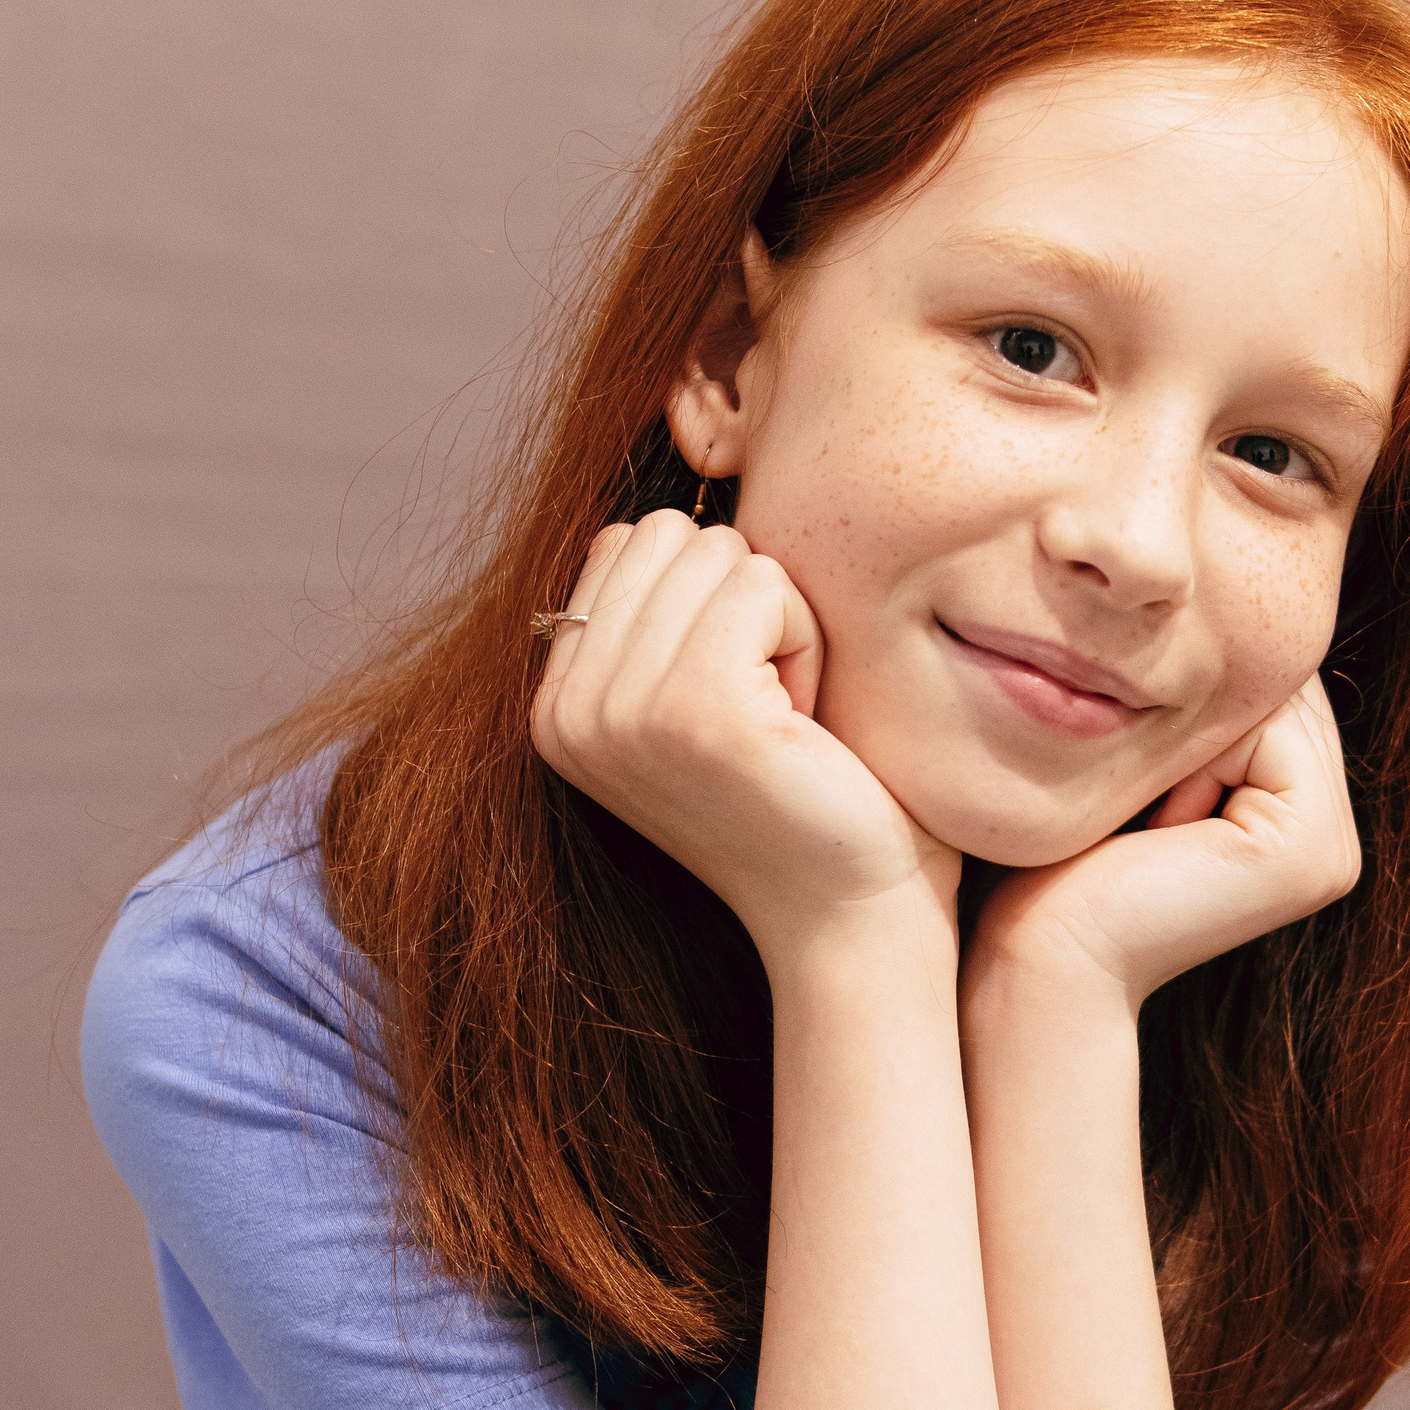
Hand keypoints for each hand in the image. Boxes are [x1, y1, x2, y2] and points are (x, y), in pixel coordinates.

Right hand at [531, 513, 959, 968]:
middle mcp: (565, 711)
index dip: (712, 599)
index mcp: (556, 705)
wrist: (853, 915)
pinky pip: (763, 584)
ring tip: (788, 717)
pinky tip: (807, 722)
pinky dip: (809, 639)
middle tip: (772, 706)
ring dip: (782, 622)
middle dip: (745, 599)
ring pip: (718, 552)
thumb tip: (671, 494)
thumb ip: (662, 613)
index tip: (741, 699)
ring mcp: (620, 713)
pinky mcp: (692, 710)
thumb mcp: (703, 693)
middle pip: (667, 534)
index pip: (625, 542)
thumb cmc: (806, 795)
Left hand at [967, 675, 1360, 1012]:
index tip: (1125, 760)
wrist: (1045, 959)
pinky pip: (1263, 730)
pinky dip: (1195, 752)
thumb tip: (1190, 619)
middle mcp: (1334, 840)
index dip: (1192, 696)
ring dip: (1190, 733)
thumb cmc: (1064, 870)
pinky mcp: (1309, 852)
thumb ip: (1188, 716)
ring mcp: (1331, 851)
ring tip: (1140, 801)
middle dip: (1199, 708)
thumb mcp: (1139, 774)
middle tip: (1129, 772)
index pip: (1268, 694)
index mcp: (1303, 823)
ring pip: (1269, 702)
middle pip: (1276, 692)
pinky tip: (1153, 818)